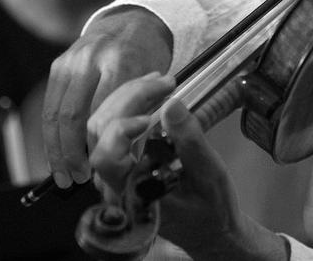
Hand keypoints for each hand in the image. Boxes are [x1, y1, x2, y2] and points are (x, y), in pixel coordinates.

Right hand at [41, 7, 171, 186]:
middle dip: (71, 153)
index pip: (103, 113)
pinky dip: (51, 133)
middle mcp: (90, 59)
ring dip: (55, 148)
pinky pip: (50, 104)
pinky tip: (56, 153)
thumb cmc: (149, 57)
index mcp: (121, 62)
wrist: (131, 21)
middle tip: (77, 178)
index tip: (99, 170)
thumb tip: (128, 160)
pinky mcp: (58, 64)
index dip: (98, 146)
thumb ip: (142, 115)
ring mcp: (70, 60)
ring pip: (54, 112)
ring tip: (62, 174)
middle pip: (72, 115)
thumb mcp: (156, 83)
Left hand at [88, 74, 287, 260]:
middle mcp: (116, 183)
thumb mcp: (209, 174)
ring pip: (103, 126)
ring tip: (158, 82)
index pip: (105, 158)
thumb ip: (189, 142)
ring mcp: (117, 171)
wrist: (212, 229)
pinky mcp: (124, 161)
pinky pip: (114, 128)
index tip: (149, 116)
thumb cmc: (211, 209)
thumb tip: (170, 105)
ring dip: (128, 97)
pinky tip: (152, 94)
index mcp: (133, 192)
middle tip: (164, 82)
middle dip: (130, 98)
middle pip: (100, 132)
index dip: (120, 131)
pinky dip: (130, 106)